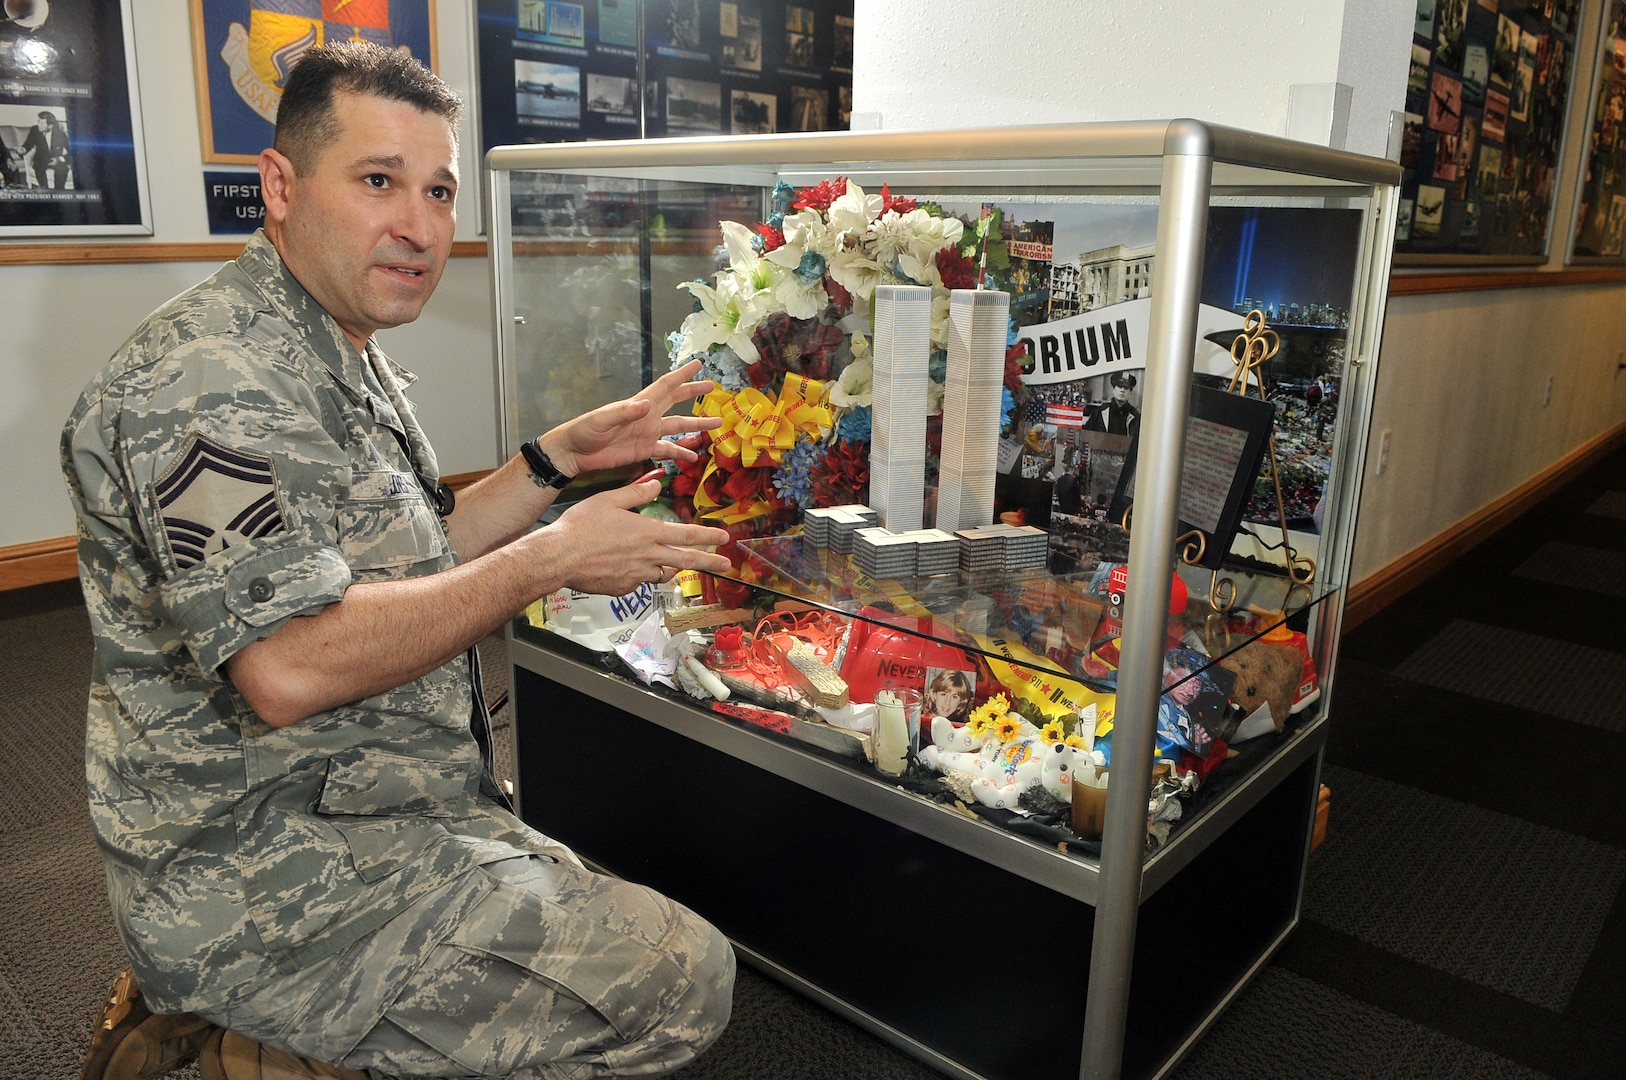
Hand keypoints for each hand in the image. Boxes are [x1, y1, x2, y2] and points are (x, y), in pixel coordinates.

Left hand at [541, 360, 721, 476]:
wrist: (576, 452)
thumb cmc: (585, 431)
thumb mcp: (603, 419)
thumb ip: (625, 412)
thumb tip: (647, 405)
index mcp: (640, 404)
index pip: (666, 386)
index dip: (682, 375)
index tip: (698, 364)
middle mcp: (648, 416)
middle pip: (676, 401)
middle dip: (693, 393)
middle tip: (712, 387)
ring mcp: (648, 433)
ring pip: (678, 426)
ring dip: (696, 425)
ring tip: (715, 424)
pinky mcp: (645, 449)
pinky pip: (668, 450)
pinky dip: (681, 452)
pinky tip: (694, 456)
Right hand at [541, 477, 732, 596]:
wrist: (558, 557)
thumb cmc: (580, 527)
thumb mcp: (608, 500)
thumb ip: (635, 493)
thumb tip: (656, 486)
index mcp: (646, 532)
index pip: (686, 535)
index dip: (708, 536)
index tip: (724, 538)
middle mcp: (646, 556)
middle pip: (685, 560)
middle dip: (709, 561)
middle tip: (726, 564)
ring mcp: (636, 575)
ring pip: (662, 574)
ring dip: (669, 568)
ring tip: (668, 564)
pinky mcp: (623, 588)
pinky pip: (639, 582)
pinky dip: (639, 575)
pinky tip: (626, 567)